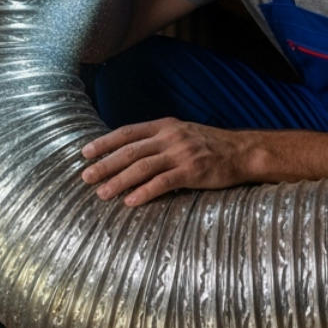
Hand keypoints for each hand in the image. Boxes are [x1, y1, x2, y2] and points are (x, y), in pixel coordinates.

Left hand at [81, 118, 249, 205]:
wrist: (242, 152)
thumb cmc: (210, 146)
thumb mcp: (182, 133)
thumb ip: (159, 139)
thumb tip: (130, 151)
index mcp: (165, 126)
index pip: (128, 132)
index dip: (105, 142)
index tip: (85, 152)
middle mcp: (170, 137)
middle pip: (130, 151)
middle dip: (105, 164)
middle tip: (86, 177)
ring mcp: (181, 154)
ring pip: (142, 167)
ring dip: (119, 181)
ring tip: (102, 194)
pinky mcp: (193, 172)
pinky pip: (163, 183)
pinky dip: (144, 192)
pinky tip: (130, 201)